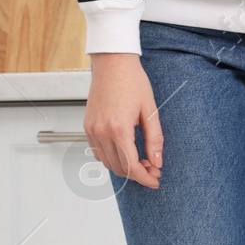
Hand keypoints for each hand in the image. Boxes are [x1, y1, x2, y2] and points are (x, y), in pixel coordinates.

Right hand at [85, 53, 162, 188]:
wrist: (113, 63)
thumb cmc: (132, 81)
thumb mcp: (150, 111)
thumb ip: (154, 140)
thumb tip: (157, 162)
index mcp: (119, 129)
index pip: (131, 166)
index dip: (145, 178)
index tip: (155, 181)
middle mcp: (102, 132)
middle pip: (119, 168)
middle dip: (137, 173)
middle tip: (152, 168)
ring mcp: (92, 130)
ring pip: (107, 163)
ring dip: (124, 167)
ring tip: (140, 159)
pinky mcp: (87, 126)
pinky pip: (98, 152)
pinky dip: (111, 157)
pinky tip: (125, 150)